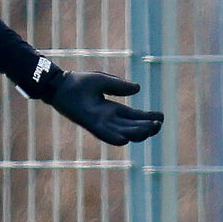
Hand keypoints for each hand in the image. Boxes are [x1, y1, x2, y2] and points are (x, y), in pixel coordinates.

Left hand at [48, 72, 164, 145]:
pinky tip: (126, 139)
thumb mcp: (104, 82)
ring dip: (137, 132)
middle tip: (158, 125)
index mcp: (112, 109)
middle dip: (146, 127)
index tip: (161, 117)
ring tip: (150, 129)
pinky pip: (104, 134)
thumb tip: (137, 89)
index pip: (134, 117)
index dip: (148, 118)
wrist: (60, 85)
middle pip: (132, 126)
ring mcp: (100, 122)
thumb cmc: (79, 83)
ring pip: (123, 132)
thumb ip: (120, 86)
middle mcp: (108, 118)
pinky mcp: (90, 123)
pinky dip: (115, 138)